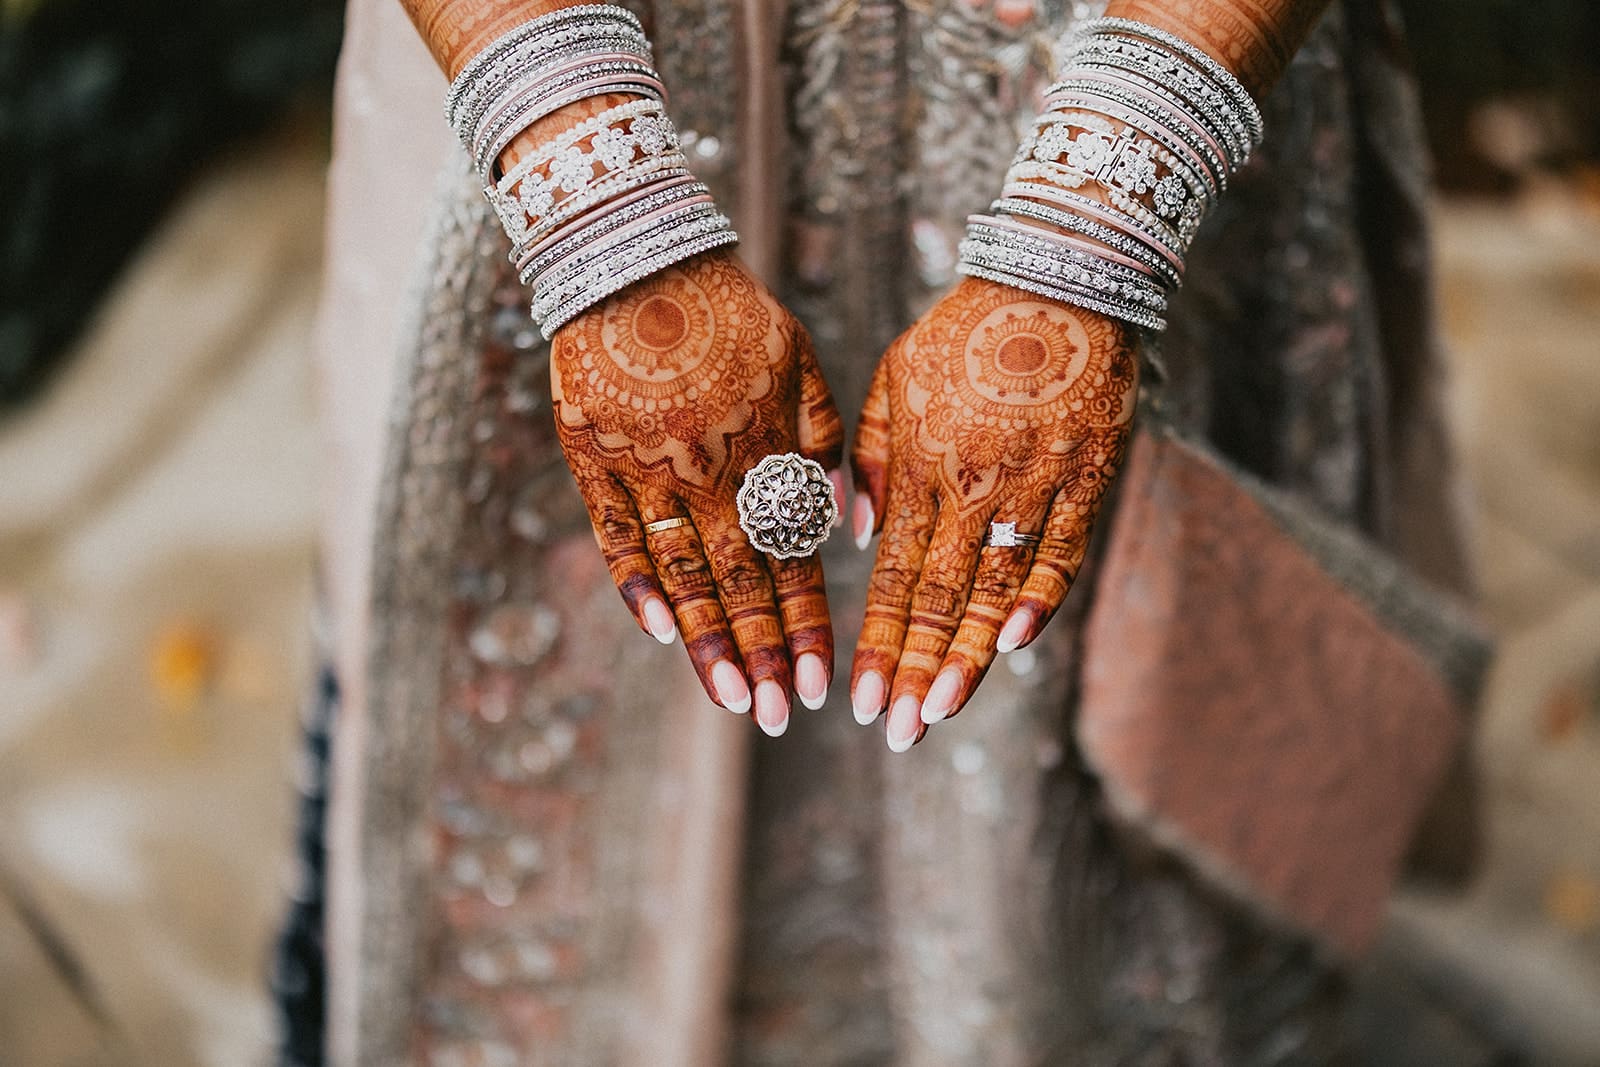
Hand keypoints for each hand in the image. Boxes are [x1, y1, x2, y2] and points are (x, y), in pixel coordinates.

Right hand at [551, 249, 844, 736]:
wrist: (638, 258)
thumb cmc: (731, 312)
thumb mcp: (801, 364)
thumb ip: (826, 443)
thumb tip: (842, 522)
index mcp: (765, 452)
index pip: (793, 560)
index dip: (806, 625)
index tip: (822, 684)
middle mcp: (710, 472)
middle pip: (742, 583)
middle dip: (765, 655)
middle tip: (781, 718)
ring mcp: (648, 471)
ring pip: (683, 574)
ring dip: (710, 642)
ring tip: (732, 701)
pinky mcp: (594, 460)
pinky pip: (619, 536)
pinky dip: (639, 586)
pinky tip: (661, 632)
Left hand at [849, 277, 1137, 750]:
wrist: (1058, 275)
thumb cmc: (964, 328)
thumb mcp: (895, 376)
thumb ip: (870, 459)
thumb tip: (856, 535)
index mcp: (921, 464)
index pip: (896, 575)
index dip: (879, 641)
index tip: (861, 699)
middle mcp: (974, 484)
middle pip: (942, 596)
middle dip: (916, 669)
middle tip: (897, 732)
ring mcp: (1036, 482)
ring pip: (999, 588)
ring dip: (970, 655)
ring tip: (943, 711)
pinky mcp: (1089, 475)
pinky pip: (1064, 548)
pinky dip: (1042, 598)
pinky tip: (1021, 644)